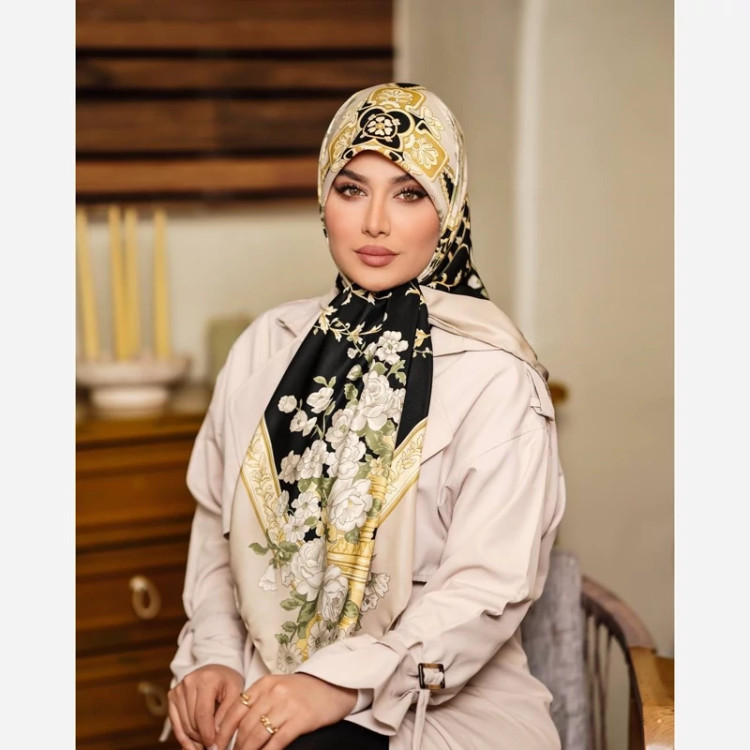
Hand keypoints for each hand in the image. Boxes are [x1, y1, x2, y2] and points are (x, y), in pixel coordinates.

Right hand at [168, 664, 243, 749]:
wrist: (216, 670)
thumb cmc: (228, 681)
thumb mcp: (236, 692)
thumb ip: (228, 713)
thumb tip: (216, 737)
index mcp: (206, 680)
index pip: (203, 714)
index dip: (208, 734)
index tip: (214, 746)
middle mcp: (188, 682)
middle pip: (192, 722)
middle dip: (202, 738)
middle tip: (212, 746)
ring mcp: (178, 689)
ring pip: (184, 725)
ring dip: (194, 739)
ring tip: (205, 745)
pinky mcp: (172, 696)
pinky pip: (175, 723)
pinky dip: (183, 737)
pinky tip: (192, 746)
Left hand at [213, 673, 356, 749]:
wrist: (333, 685)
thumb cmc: (303, 691)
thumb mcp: (278, 688)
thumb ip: (258, 701)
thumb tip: (235, 728)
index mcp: (265, 683)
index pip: (236, 709)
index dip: (223, 730)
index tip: (216, 745)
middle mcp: (274, 692)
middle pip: (245, 725)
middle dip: (235, 746)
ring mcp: (287, 705)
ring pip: (258, 735)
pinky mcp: (301, 719)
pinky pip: (277, 742)